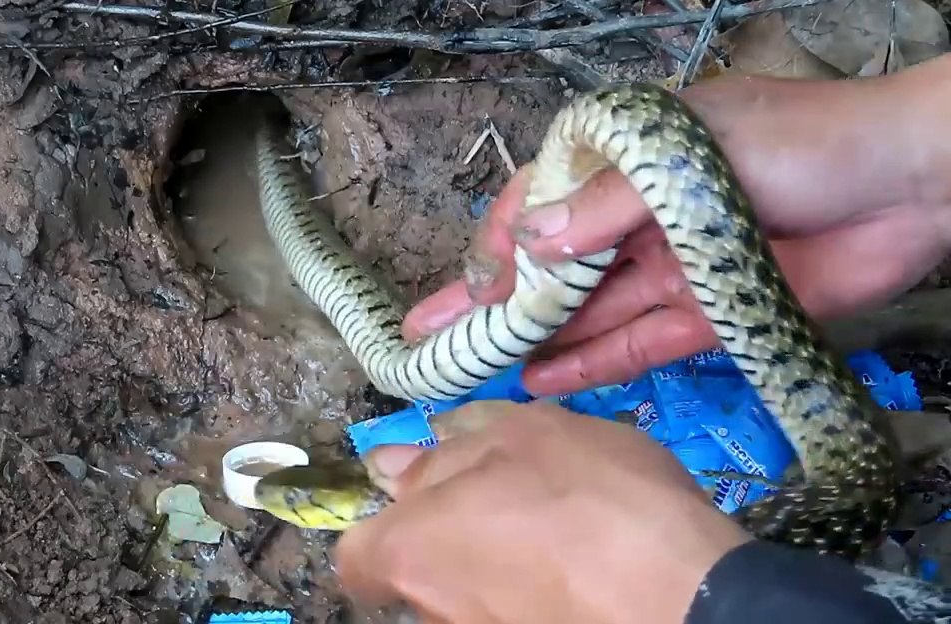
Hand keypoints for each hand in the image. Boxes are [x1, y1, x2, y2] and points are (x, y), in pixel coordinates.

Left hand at [334, 402, 751, 623]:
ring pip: (472, 599)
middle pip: (420, 576)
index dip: (384, 529)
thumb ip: (449, 449)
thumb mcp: (524, 434)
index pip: (355, 558)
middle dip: (454, 544)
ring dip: (501, 569)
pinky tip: (587, 574)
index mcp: (411, 549)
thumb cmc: (590, 496)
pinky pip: (519, 614)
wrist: (683, 595)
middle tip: (516, 506)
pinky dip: (539, 597)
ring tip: (565, 537)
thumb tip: (395, 463)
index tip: (426, 505)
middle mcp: (434, 610)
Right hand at [403, 56, 950, 394]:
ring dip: (533, 338)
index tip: (456, 290)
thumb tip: (526, 244)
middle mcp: (637, 215)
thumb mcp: (684, 155)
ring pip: (588, 309)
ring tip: (474, 371)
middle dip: (490, 301)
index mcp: (624, 157)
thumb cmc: (794, 143)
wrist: (910, 182)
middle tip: (429, 339)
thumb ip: (604, 205)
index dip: (492, 246)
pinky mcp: (709, 313)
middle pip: (551, 265)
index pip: (537, 200)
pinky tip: (543, 380)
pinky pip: (639, 340)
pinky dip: (594, 361)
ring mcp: (670, 266)